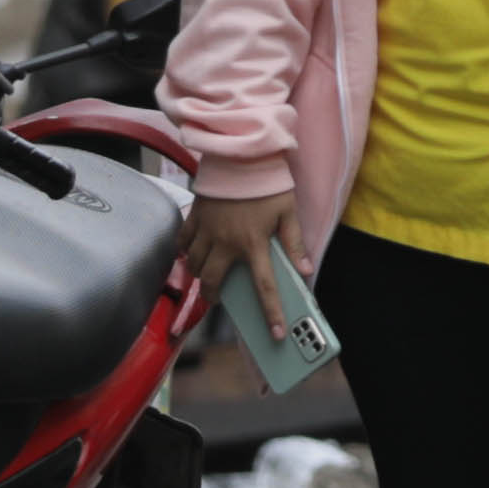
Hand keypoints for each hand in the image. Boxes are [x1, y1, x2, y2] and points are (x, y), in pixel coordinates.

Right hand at [179, 191, 301, 386]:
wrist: (241, 153)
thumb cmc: (268, 182)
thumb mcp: (288, 211)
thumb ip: (294, 242)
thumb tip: (305, 271)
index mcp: (253, 243)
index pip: (264, 286)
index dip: (271, 313)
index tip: (275, 334)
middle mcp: (226, 241)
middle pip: (214, 281)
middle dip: (215, 296)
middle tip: (220, 299)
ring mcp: (207, 230)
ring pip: (196, 264)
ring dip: (201, 274)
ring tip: (208, 275)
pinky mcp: (195, 216)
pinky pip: (183, 241)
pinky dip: (185, 250)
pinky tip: (192, 251)